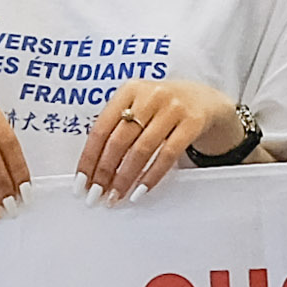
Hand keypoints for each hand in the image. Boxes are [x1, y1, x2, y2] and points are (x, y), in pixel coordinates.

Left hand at [80, 79, 237, 203]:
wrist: (205, 99)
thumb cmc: (162, 107)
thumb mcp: (138, 105)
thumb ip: (117, 126)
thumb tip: (92, 167)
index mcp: (129, 90)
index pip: (101, 128)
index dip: (89, 158)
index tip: (81, 182)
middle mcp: (150, 96)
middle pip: (119, 140)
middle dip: (105, 172)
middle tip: (96, 194)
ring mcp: (173, 108)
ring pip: (142, 150)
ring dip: (125, 178)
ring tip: (116, 195)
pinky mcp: (192, 123)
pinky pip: (167, 155)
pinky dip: (151, 176)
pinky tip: (141, 190)